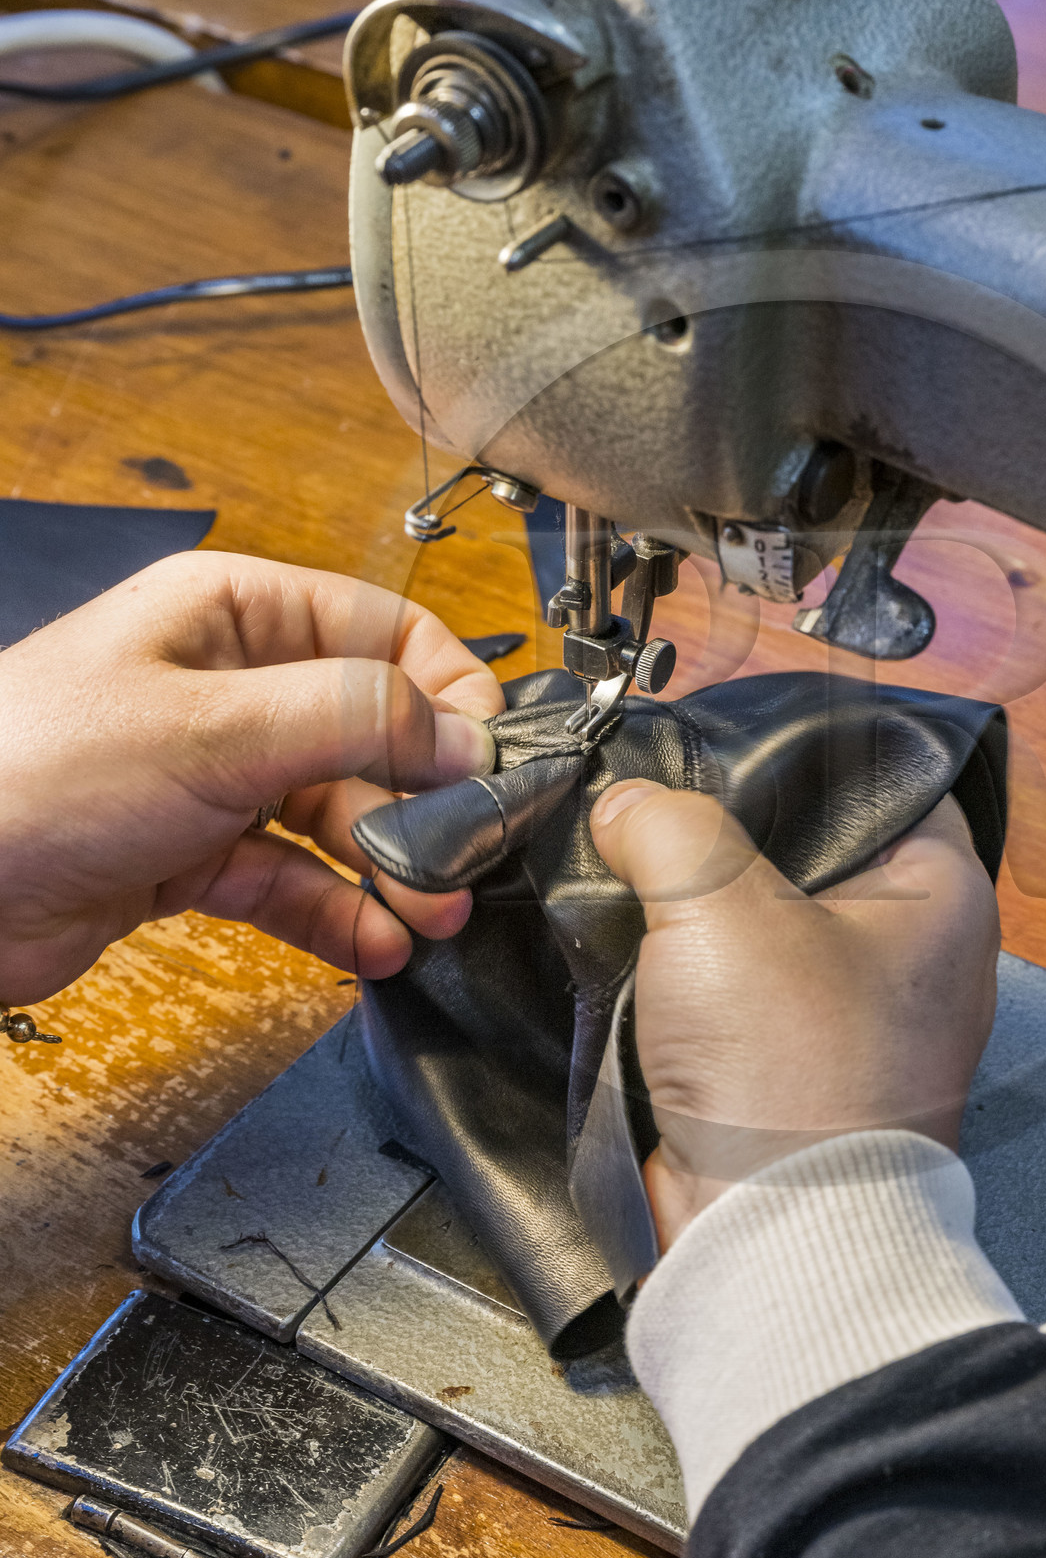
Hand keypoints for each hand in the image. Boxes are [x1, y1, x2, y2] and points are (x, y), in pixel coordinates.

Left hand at [0, 551, 504, 1001]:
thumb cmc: (35, 772)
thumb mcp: (211, 727)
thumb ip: (351, 720)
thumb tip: (464, 733)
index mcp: (233, 613)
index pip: (383, 632)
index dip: (447, 693)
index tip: (488, 762)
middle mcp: (231, 686)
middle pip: (371, 734)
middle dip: (426, 800)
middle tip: (468, 860)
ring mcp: (212, 774)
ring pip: (339, 814)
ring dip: (393, 867)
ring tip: (434, 915)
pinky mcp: (191, 855)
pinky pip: (292, 878)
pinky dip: (340, 912)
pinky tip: (380, 944)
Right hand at [590, 782, 999, 1247]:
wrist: (766, 1240)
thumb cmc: (789, 1077)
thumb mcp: (718, 907)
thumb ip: (667, 825)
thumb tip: (625, 805)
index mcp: (942, 895)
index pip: (884, 772)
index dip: (798, 745)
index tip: (721, 730)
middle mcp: (913, 951)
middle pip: (811, 844)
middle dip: (727, 827)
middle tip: (656, 797)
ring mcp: (853, 1015)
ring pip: (763, 918)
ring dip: (698, 905)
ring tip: (630, 865)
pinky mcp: (793, 1067)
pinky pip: (736, 989)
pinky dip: (688, 970)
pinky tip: (631, 944)